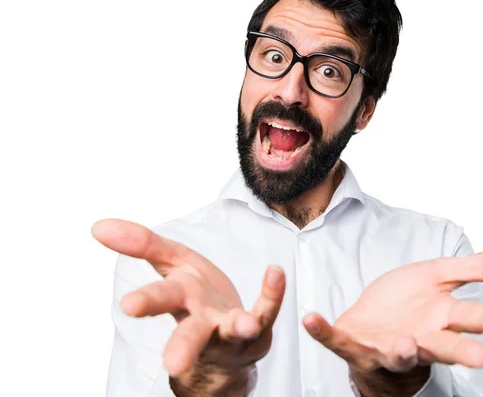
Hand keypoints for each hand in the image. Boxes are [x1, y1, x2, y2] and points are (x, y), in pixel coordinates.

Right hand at [93, 219, 285, 391]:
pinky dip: (272, 294)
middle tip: (172, 364)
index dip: (146, 301)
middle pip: (190, 332)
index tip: (128, 307)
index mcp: (178, 299)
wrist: (226, 340)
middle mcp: (202, 321)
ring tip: (244, 325)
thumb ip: (141, 244)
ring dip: (238, 328)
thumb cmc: (196, 298)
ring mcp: (231, 329)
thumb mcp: (170, 264)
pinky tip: (276, 273)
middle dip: (181, 346)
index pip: (160, 297)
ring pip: (231, 332)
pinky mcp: (257, 330)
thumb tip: (98, 226)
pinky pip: (267, 310)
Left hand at [302, 249, 482, 374]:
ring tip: (407, 345)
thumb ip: (482, 268)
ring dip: (402, 351)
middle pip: (443, 346)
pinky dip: (324, 332)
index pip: (470, 320)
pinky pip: (336, 341)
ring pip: (398, 353)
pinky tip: (311, 319)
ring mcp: (385, 344)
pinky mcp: (353, 343)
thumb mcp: (444, 277)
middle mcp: (419, 338)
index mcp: (441, 320)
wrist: (375, 322)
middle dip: (462, 351)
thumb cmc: (412, 303)